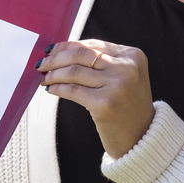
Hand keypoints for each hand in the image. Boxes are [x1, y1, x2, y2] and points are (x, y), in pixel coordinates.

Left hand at [36, 39, 154, 158]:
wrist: (141, 138)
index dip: (67, 46)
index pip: (93, 44)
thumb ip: (102, 62)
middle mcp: (127, 67)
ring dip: (53, 74)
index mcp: (133, 56)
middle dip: (56, 58)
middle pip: (81, 54)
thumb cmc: (127, 106)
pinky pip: (72, 90)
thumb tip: (62, 51)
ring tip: (44, 78)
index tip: (51, 51)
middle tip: (41, 64)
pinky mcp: (105, 104)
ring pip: (74, 71)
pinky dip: (57, 88)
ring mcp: (117, 85)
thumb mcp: (124, 77)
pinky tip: (51, 89)